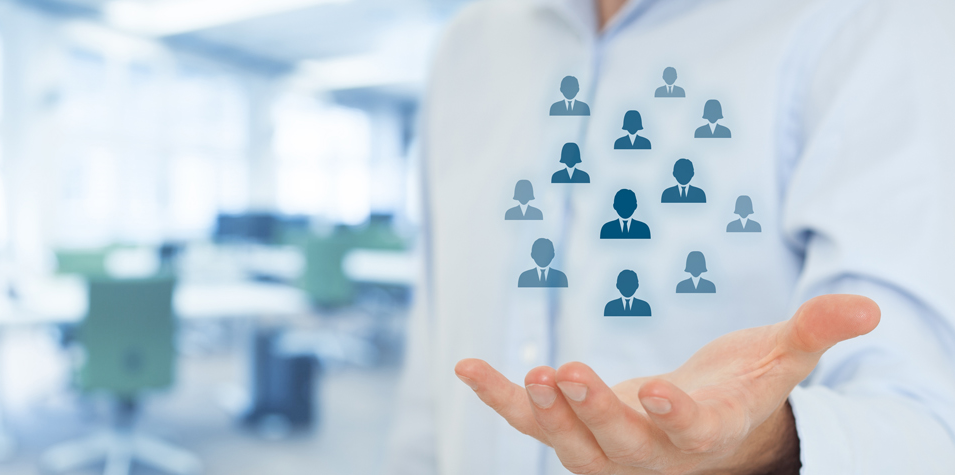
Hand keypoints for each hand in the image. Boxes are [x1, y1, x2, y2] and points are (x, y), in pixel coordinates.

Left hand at [454, 294, 879, 474]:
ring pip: (571, 445)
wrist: (708, 429)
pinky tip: (465, 367)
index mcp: (707, 434)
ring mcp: (608, 451)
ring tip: (525, 376)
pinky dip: (498, 399)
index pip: (692, 432)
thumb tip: (866, 305)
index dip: (677, 415)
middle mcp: (654, 455)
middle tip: (566, 375)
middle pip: (622, 445)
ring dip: (543, 415)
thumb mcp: (780, 357)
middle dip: (595, 413)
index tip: (660, 391)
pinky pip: (529, 425)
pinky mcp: (572, 433)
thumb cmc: (746, 387)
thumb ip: (814, 332)